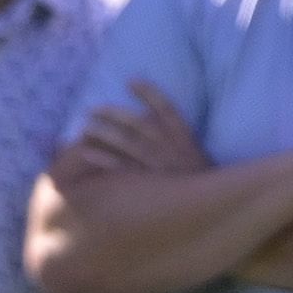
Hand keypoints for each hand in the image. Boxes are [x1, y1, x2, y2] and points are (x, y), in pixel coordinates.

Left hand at [55, 85, 212, 185]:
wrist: (206, 211)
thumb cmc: (197, 181)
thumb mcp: (195, 155)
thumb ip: (178, 137)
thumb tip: (152, 119)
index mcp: (185, 139)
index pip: (168, 109)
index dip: (150, 93)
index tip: (132, 80)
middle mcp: (171, 149)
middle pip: (140, 124)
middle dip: (116, 113)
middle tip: (94, 108)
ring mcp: (158, 167)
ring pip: (128, 144)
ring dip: (105, 133)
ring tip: (86, 126)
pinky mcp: (147, 185)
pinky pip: (121, 169)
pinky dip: (103, 159)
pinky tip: (86, 152)